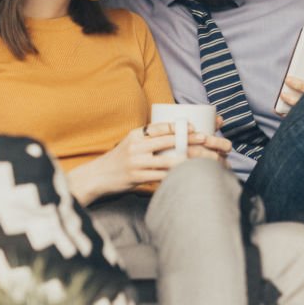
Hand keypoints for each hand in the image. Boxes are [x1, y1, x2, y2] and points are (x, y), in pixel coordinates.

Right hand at [66, 124, 227, 204]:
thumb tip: (171, 135)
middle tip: (206, 138)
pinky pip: (160, 175)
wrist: (97, 177)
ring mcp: (136, 162)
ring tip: (202, 158)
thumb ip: (148, 140)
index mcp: (136, 135)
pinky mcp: (136, 177)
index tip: (194, 127)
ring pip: (167, 159)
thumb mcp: (130, 144)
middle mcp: (136, 146)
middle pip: (167, 141)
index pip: (160, 127)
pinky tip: (186, 175)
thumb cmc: (118, 161)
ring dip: (187, 159)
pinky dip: (175, 175)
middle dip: (189, 139)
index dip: (179, 127)